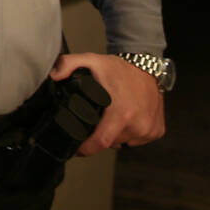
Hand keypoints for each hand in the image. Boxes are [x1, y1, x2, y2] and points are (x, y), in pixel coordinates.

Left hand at [50, 52, 164, 155]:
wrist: (147, 66)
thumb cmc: (119, 67)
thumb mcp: (90, 60)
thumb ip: (67, 64)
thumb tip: (53, 76)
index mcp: (121, 112)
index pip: (100, 142)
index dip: (85, 149)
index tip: (76, 148)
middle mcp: (138, 124)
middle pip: (110, 143)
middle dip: (98, 136)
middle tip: (94, 120)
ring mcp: (149, 129)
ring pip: (123, 142)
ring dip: (114, 134)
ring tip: (110, 117)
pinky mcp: (157, 131)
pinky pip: (137, 139)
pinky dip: (129, 133)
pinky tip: (125, 119)